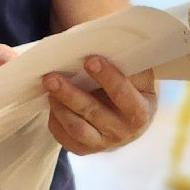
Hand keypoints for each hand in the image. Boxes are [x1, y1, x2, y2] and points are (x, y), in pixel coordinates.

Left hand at [43, 57, 157, 155]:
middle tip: (51, 76)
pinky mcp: (85, 149)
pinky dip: (55, 120)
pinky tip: (52, 102)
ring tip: (49, 85)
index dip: (108, 77)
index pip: (124, 95)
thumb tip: (101, 40)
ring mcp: (104, 143)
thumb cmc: (129, 84)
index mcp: (141, 110)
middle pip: (94, 112)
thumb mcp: (135, 72)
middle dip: (70, 93)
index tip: (90, 60)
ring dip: (59, 105)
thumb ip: (123, 60)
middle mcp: (124, 132)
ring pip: (76, 127)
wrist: (125, 113)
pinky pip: (65, 137)